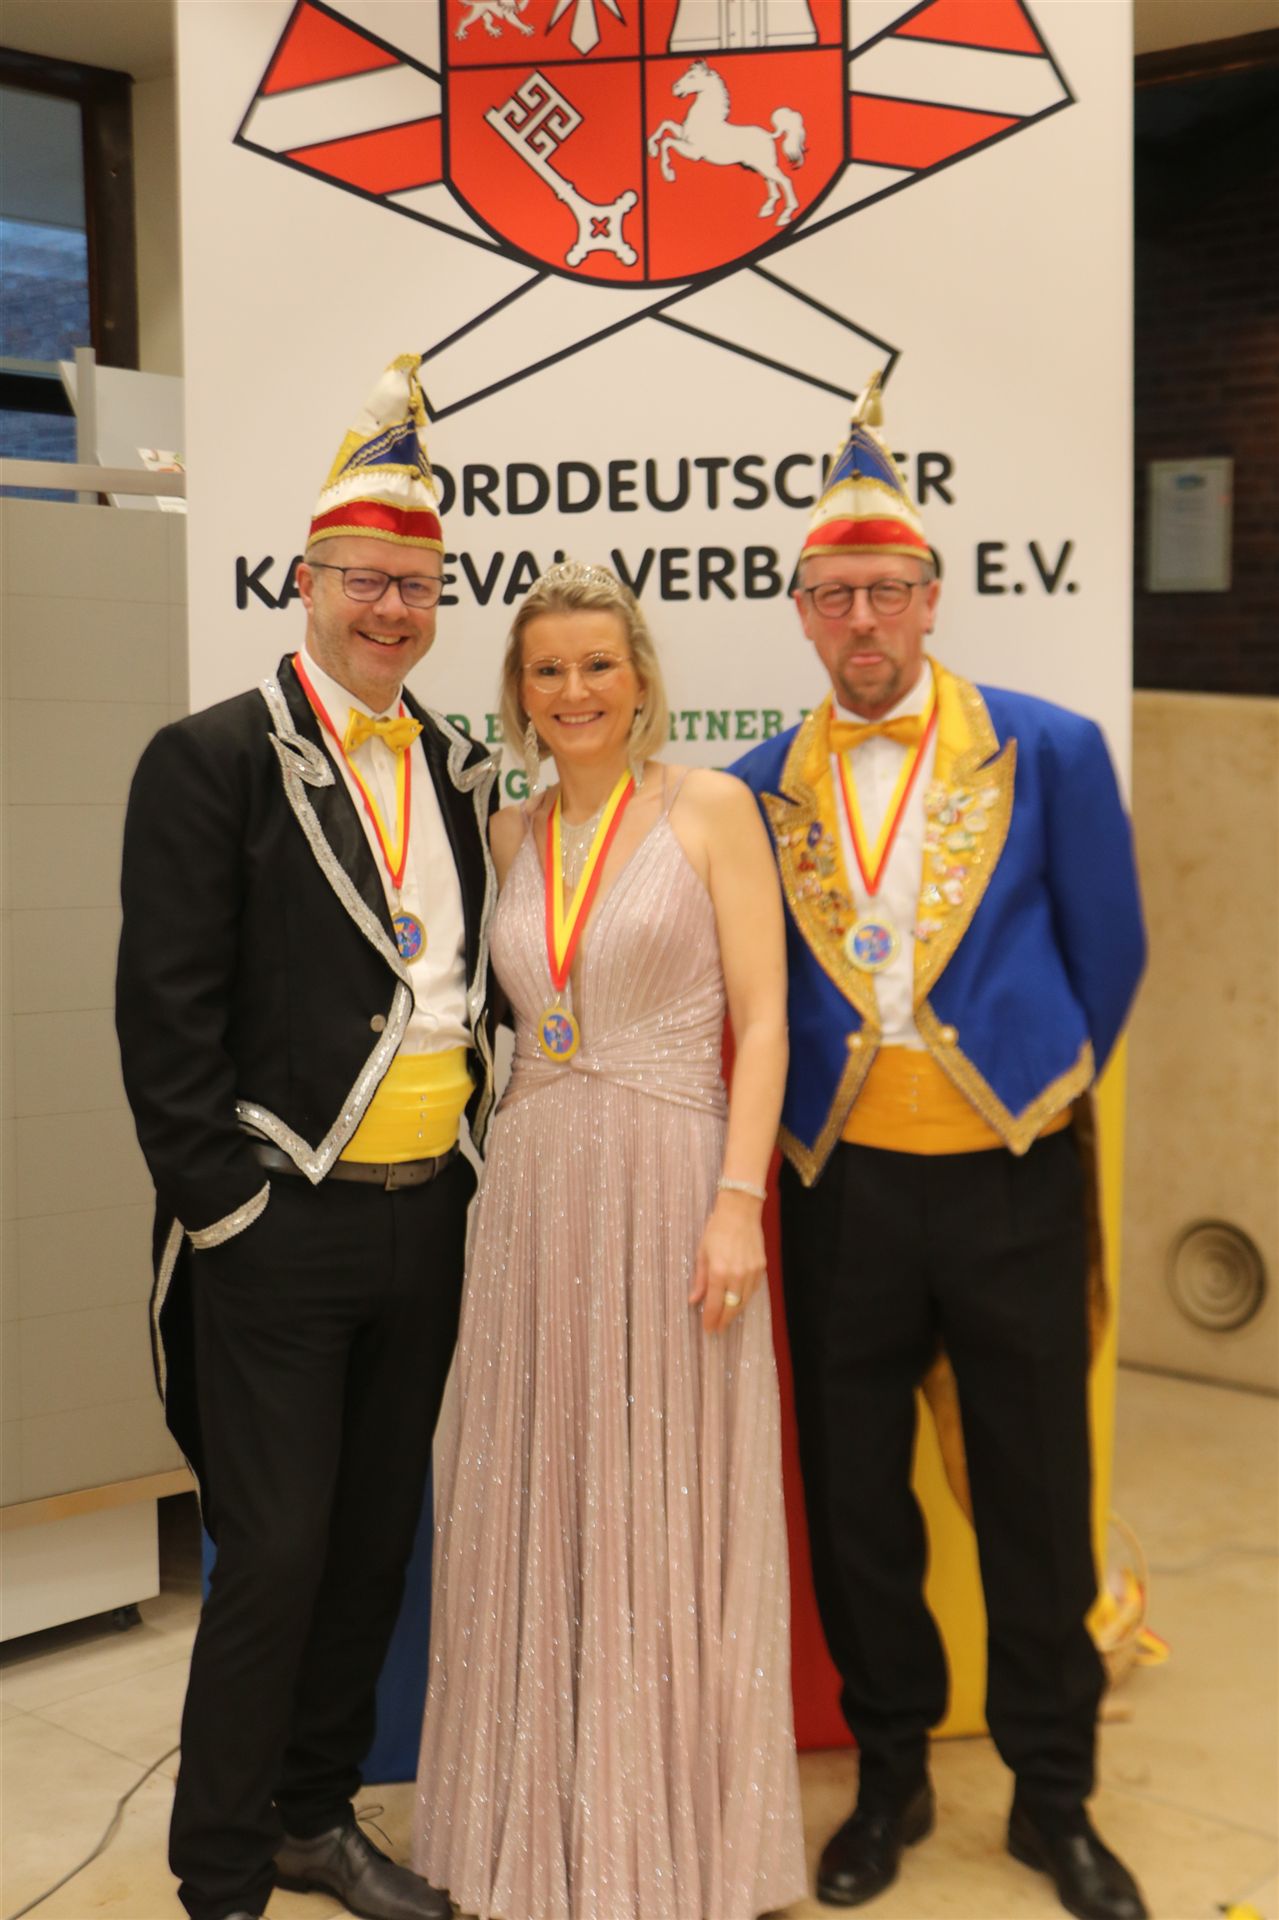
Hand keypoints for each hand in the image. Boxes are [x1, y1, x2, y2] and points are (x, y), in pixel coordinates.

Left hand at [690, 1191, 765, 1333]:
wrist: (740, 1211)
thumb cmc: (717, 1229)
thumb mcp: (702, 1253)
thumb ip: (699, 1279)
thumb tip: (693, 1300)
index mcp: (718, 1272)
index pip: (714, 1304)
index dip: (710, 1319)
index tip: (707, 1329)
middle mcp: (736, 1275)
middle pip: (731, 1308)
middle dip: (723, 1321)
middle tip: (717, 1329)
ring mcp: (751, 1272)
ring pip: (744, 1302)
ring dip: (735, 1312)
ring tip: (726, 1318)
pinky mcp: (761, 1268)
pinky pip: (753, 1290)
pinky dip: (745, 1298)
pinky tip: (738, 1301)